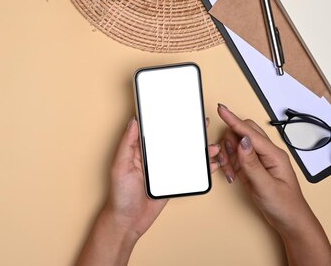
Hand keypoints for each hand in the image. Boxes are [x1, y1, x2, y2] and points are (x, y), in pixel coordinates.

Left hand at [104, 117, 221, 238]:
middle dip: (189, 133)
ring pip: (184, 156)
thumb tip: (133, 121)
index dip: (166, 120)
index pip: (154, 131)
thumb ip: (127, 143)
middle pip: (173, 141)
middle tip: (203, 124)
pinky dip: (201, 168)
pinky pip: (189, 172)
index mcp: (138, 151)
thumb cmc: (119, 195)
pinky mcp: (172, 182)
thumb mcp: (120, 166)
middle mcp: (152, 158)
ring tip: (212, 146)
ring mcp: (163, 171)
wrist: (128, 221)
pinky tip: (211, 163)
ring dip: (199, 150)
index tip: (179, 111)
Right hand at [216, 104, 310, 231]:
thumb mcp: (266, 185)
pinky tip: (232, 174)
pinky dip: (229, 163)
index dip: (234, 120)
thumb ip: (252, 163)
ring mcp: (258, 160)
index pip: (250, 133)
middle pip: (242, 133)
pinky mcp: (251, 167)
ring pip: (236, 145)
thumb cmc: (284, 205)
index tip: (222, 109)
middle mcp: (266, 154)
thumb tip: (242, 141)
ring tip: (231, 172)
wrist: (289, 221)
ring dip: (228, 156)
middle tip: (227, 160)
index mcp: (273, 154)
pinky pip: (235, 157)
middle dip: (229, 142)